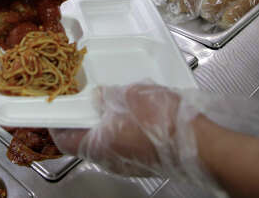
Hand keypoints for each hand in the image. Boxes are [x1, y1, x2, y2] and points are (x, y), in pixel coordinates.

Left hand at [49, 82, 258, 188]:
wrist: (202, 146)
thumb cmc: (163, 123)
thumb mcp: (130, 95)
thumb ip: (109, 95)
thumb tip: (98, 96)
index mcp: (97, 145)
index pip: (62, 138)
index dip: (56, 121)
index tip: (55, 107)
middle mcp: (109, 160)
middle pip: (84, 139)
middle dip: (82, 117)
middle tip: (83, 97)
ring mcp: (127, 164)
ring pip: (106, 141)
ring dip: (104, 121)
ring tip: (111, 99)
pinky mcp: (145, 162)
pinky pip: (125, 143)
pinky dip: (122, 127)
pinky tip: (133, 110)